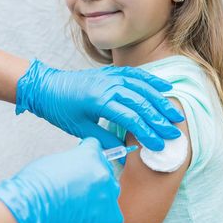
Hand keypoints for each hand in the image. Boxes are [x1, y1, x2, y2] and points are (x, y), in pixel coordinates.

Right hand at [0, 138, 122, 222]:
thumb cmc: (35, 185)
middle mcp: (102, 172)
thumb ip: (72, 161)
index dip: (86, 154)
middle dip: (93, 176)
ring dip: (99, 195)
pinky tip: (83, 215)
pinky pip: (112, 214)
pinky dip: (100, 216)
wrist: (32, 208)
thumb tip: (76, 166)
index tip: (83, 161)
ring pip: (110, 192)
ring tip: (79, 202)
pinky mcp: (110, 216)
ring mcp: (108, 194)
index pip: (96, 147)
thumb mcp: (54, 160)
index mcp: (90, 154)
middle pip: (105, 170)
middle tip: (77, 186)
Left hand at [16, 59, 183, 150]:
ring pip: (142, 87)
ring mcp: (110, 76)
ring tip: (175, 114)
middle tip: (174, 133)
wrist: (46, 87)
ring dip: (161, 101)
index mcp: (99, 101)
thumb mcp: (80, 129)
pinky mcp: (110, 72)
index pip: (131, 118)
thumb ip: (103, 140)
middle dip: (159, 119)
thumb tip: (124, 151)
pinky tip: (166, 87)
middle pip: (141, 103)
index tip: (158, 145)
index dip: (147, 133)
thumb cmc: (60, 109)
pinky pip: (135, 75)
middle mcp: (108, 86)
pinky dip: (152, 81)